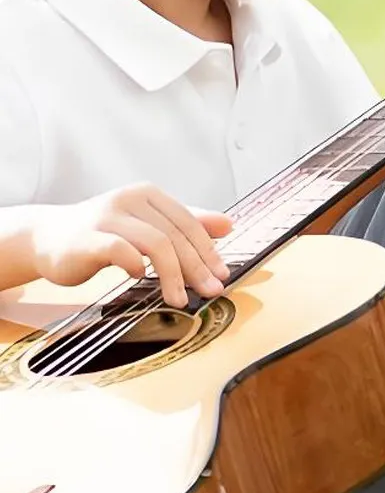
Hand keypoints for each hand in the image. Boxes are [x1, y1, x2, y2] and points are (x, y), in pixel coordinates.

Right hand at [30, 185, 233, 306]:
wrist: (46, 238)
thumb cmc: (103, 234)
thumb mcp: (147, 223)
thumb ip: (186, 224)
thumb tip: (229, 225)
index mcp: (148, 194)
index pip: (188, 222)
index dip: (208, 250)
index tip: (222, 274)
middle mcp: (129, 199)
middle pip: (175, 235)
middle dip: (197, 267)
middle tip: (210, 291)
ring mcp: (106, 216)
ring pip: (154, 243)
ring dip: (173, 274)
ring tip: (179, 298)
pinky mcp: (85, 237)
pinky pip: (119, 249)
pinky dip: (135, 264)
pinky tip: (140, 277)